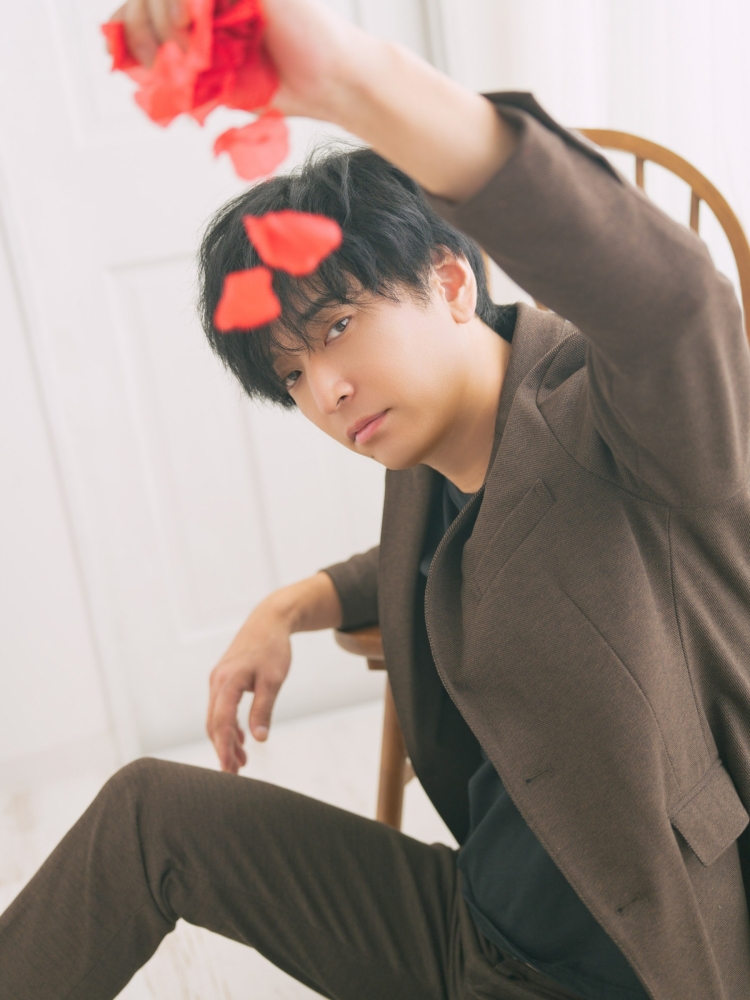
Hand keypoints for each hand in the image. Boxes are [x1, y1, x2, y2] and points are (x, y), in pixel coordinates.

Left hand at [108, 0, 364, 121]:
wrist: (329, 83)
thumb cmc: (283, 86)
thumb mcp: (217, 85)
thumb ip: (178, 70)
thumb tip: (129, 64)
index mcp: (205, 12)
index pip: (144, 5)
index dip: (126, 26)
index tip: (126, 56)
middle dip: (139, 27)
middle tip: (158, 62)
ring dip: (160, 19)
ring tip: (186, 53)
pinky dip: (184, 4)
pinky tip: (194, 30)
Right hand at [206, 601, 292, 771]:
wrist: (269, 620)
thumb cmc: (274, 648)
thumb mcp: (273, 680)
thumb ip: (263, 709)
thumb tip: (259, 740)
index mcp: (228, 681)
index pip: (221, 722)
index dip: (224, 748)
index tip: (229, 770)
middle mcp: (217, 681)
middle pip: (214, 724)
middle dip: (223, 750)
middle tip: (235, 775)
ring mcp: (218, 679)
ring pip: (216, 717)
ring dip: (226, 740)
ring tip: (241, 762)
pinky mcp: (223, 678)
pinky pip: (221, 707)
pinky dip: (228, 725)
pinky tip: (240, 739)